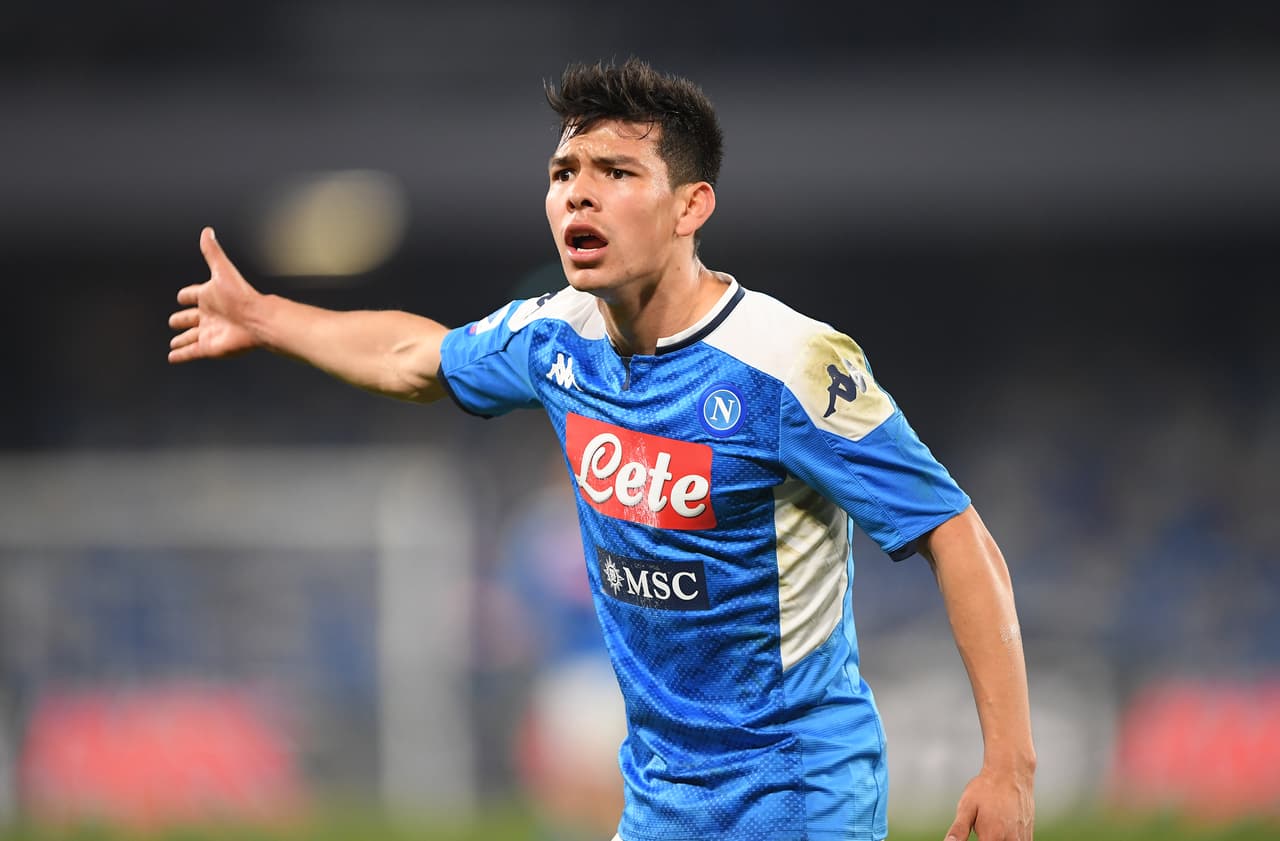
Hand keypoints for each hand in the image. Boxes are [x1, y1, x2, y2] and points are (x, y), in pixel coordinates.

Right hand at [168, 227, 261, 362]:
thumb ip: (213, 252)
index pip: (192, 295)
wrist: (257, 320)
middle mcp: (209, 314)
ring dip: (181, 339)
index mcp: (209, 296)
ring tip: (173, 343)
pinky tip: (173, 357)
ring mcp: (209, 332)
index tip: (181, 296)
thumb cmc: (241, 295)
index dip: (186, 295)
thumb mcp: (222, 271)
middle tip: (174, 321)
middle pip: (190, 317)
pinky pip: (191, 352)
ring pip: (190, 336)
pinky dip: (181, 355)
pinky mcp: (209, 347)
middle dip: (182, 319)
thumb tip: (207, 231)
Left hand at [945, 765, 1033, 840]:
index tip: (976, 830)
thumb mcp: (967, 807)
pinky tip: (1001, 825)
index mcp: (992, 838)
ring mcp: (1022, 840)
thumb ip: (959, 830)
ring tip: (993, 820)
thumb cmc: (986, 789)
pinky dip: (1007, 838)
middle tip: (982, 823)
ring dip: (996, 837)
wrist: (1012, 774)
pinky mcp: (1029, 836)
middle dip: (984, 838)